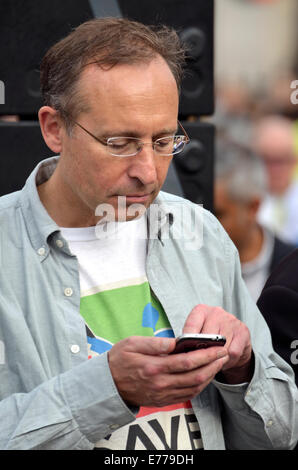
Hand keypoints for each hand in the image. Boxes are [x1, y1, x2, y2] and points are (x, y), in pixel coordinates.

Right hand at [108, 335, 228, 406]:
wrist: (107, 385)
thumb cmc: (118, 360)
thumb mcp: (132, 343)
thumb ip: (155, 343)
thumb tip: (176, 341)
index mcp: (154, 367)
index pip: (187, 362)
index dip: (205, 355)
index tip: (218, 347)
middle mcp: (160, 383)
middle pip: (195, 376)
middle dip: (213, 364)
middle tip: (224, 354)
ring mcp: (162, 394)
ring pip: (194, 387)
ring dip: (210, 376)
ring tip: (218, 363)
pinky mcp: (162, 400)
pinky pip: (187, 396)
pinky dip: (200, 386)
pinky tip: (205, 376)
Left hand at [183, 305, 252, 383]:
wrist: (236, 340)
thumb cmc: (211, 336)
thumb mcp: (198, 334)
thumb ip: (190, 340)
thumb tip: (180, 353)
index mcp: (201, 311)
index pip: (191, 326)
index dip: (186, 342)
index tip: (183, 354)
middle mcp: (216, 312)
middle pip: (206, 338)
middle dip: (202, 354)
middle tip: (198, 363)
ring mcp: (231, 320)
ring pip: (220, 347)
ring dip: (215, 359)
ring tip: (212, 362)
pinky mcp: (243, 331)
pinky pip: (232, 352)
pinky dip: (227, 360)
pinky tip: (224, 360)